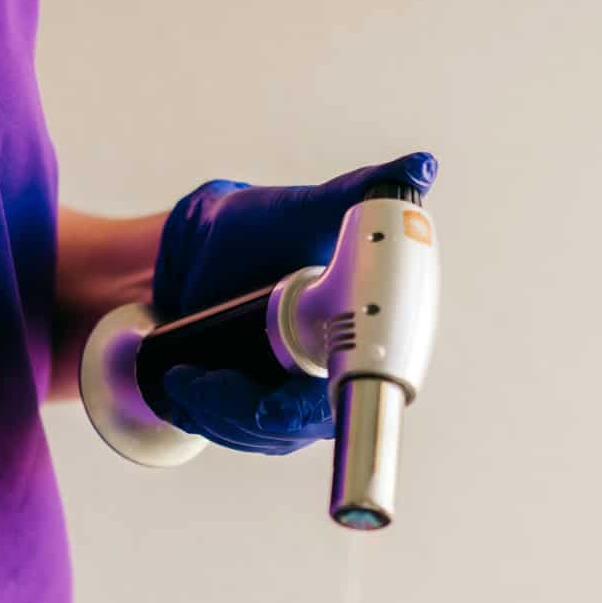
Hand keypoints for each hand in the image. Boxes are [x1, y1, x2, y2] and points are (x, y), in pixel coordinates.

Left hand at [150, 150, 437, 455]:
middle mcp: (324, 376)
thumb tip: (420, 167)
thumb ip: (360, 192)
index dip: (301, 411)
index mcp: (352, 338)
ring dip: (213, 412)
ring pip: (255, 435)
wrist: (194, 251)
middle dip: (240, 410)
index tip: (264, 405)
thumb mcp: (302, 210)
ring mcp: (285, 397)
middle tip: (200, 376)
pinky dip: (201, 415)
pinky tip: (181, 388)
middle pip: (290, 427)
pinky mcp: (247, 410)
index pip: (340, 399)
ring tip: (183, 373)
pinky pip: (228, 433)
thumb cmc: (254, 228)